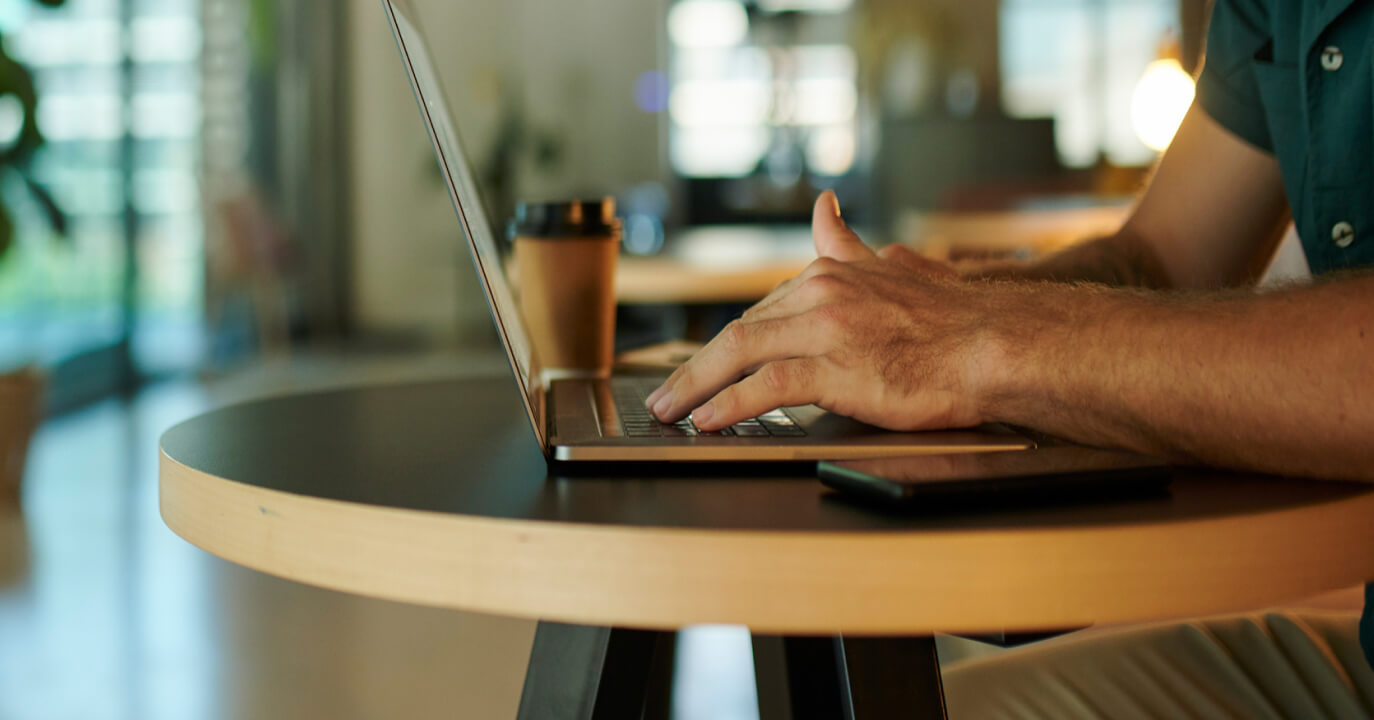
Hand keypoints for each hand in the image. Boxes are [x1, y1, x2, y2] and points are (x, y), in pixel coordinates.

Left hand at [645, 192, 1001, 431]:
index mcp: (831, 273)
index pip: (763, 310)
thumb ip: (849, 244)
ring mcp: (826, 329)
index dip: (726, 343)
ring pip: (741, 351)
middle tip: (667, 394)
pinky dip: (730, 403)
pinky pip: (767, 386)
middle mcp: (821, 294)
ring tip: (670, 410)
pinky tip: (707, 419)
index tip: (701, 365)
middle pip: (740, 330)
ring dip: (695, 384)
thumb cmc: (956, 317)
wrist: (997, 345)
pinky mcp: (836, 367)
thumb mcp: (896, 264)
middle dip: (696, 366)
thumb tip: (824, 210)